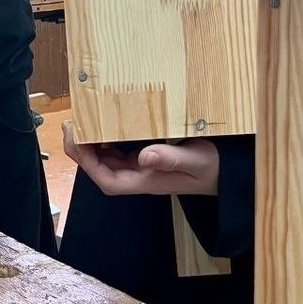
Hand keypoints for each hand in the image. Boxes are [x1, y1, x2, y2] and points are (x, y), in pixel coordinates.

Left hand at [62, 121, 219, 196]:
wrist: (229, 172)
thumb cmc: (215, 169)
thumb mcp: (197, 161)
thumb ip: (171, 158)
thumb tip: (144, 155)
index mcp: (147, 181)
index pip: (107, 180)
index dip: (88, 163)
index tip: (78, 141)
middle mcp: (141, 176)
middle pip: (101, 169)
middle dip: (82, 151)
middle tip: (72, 125)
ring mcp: (144, 167)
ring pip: (109, 160)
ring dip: (93, 144)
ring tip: (83, 122)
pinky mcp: (150, 157)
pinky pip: (121, 151)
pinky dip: (108, 139)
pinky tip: (105, 125)